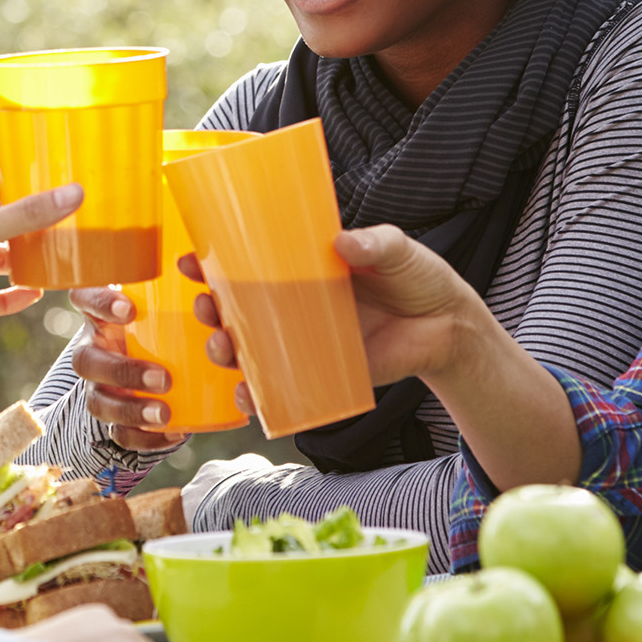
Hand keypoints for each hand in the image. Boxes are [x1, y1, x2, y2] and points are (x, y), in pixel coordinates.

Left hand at [0, 167, 79, 351]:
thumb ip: (26, 215)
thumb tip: (75, 193)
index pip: (0, 179)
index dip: (27, 172)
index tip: (62, 168)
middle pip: (7, 223)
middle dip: (37, 223)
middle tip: (76, 221)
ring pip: (2, 262)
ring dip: (28, 263)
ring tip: (62, 261)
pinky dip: (12, 299)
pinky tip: (35, 295)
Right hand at [66, 286, 185, 452]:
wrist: (159, 357)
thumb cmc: (165, 318)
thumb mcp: (167, 298)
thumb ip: (185, 286)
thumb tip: (211, 275)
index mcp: (102, 312)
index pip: (84, 299)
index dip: (99, 304)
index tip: (130, 309)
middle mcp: (93, 348)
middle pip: (86, 362)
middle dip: (123, 372)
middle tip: (163, 377)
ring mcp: (98, 386)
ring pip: (99, 403)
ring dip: (132, 410)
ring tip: (166, 413)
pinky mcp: (114, 416)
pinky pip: (120, 433)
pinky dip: (146, 437)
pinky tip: (174, 433)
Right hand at [192, 226, 484, 404]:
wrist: (450, 328)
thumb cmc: (419, 279)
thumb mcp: (397, 251)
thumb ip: (376, 243)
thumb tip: (343, 243)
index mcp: (302, 269)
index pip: (246, 263)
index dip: (212, 263)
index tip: (190, 260)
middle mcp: (294, 305)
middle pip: (235, 309)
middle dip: (209, 311)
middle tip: (206, 308)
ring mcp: (305, 342)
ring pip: (249, 349)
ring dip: (224, 352)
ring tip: (223, 350)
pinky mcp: (323, 374)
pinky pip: (280, 388)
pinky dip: (258, 396)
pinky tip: (247, 398)